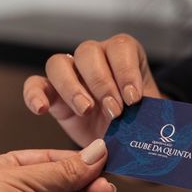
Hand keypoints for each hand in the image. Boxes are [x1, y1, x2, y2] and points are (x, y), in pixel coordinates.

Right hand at [23, 34, 163, 145]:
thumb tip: (156, 128)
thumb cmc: (140, 125)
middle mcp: (96, 59)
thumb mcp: (151, 119)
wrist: (126, 143)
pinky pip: (35, 84)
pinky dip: (34, 94)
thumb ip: (151, 118)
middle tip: (114, 110)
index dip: (126, 71)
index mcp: (124, 56)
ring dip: (72, 87)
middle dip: (102, 82)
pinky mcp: (51, 94)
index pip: (120, 48)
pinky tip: (41, 110)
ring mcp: (70, 74)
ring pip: (59, 63)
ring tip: (86, 111)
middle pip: (88, 51)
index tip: (134, 99)